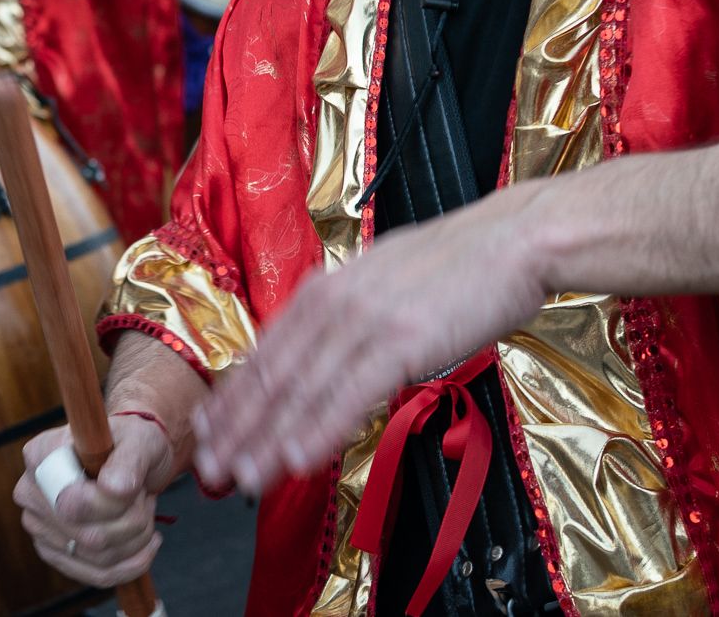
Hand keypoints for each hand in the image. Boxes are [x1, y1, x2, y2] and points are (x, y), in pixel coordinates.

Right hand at [13, 414, 171, 588]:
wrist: (129, 464)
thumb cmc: (130, 444)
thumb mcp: (138, 441)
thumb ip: (127, 460)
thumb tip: (114, 489)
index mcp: (40, 456)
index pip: (71, 501)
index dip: (112, 505)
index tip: (136, 488)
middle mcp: (30, 492)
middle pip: (88, 535)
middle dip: (133, 521)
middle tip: (144, 498)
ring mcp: (39, 527)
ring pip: (97, 557)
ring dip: (135, 540)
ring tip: (143, 512)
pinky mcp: (55, 553)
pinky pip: (97, 575)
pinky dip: (131, 564)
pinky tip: (146, 545)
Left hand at [193, 188, 548, 495]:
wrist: (511, 241)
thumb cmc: (456, 268)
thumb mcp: (381, 283)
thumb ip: (346, 318)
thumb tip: (321, 358)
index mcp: (325, 289)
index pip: (265, 352)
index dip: (233, 398)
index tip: (207, 433)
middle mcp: (333, 302)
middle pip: (273, 376)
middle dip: (237, 429)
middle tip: (209, 470)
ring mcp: (364, 320)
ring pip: (303, 389)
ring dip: (269, 440)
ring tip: (243, 478)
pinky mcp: (400, 340)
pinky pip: (350, 393)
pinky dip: (320, 428)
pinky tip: (298, 459)